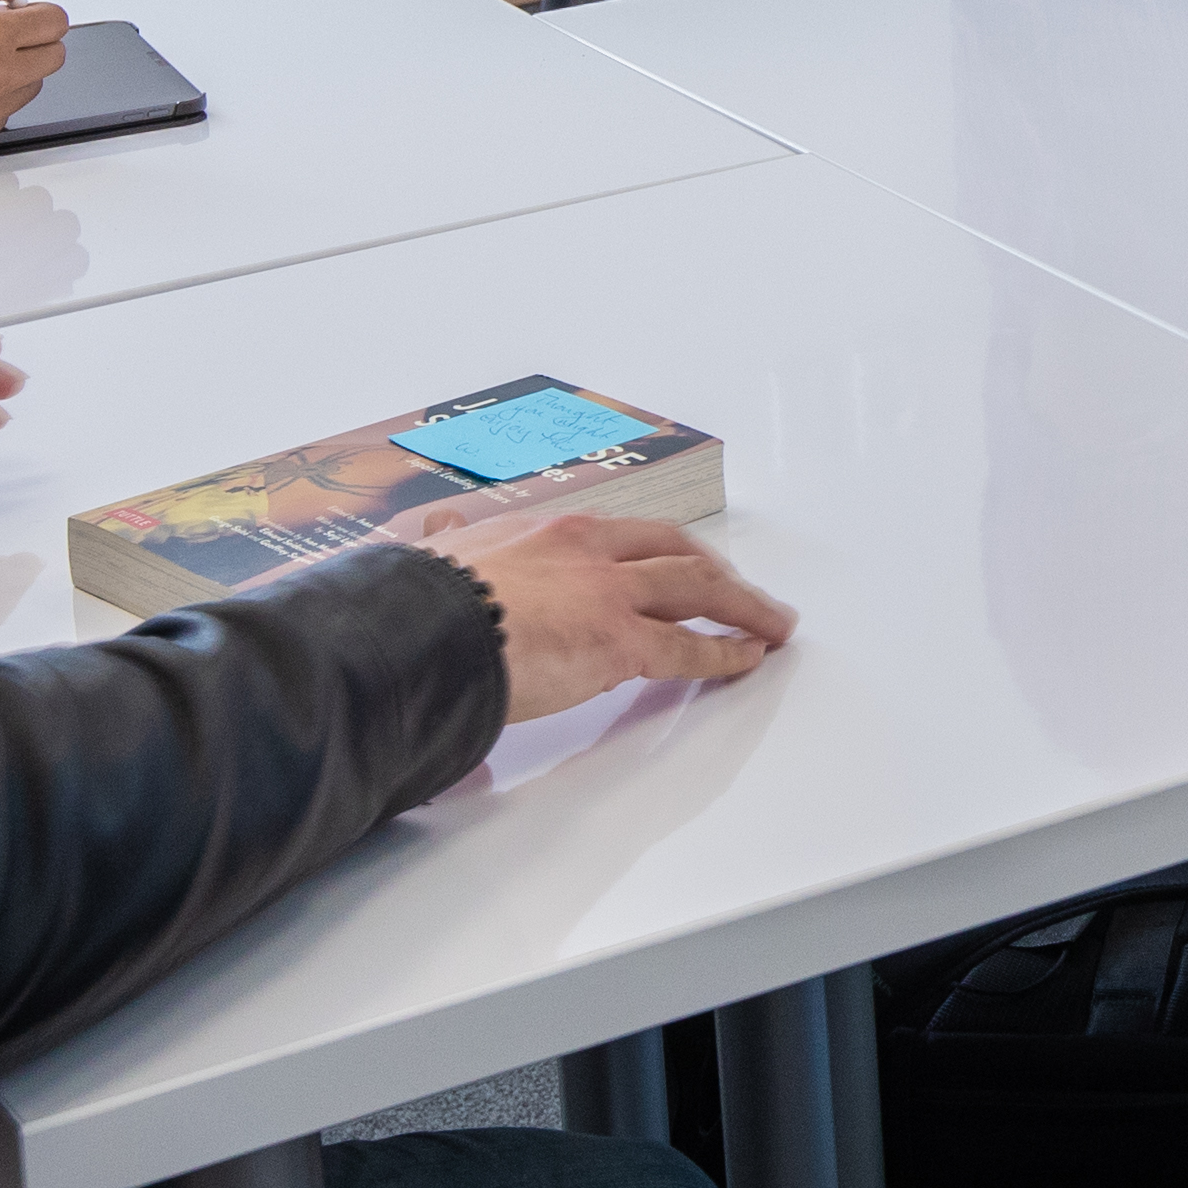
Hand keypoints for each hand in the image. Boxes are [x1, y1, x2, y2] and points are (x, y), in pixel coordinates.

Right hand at [405, 501, 801, 723]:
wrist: (416, 632)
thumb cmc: (416, 604)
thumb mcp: (435, 553)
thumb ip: (448, 541)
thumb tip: (438, 529)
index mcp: (547, 529)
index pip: (627, 535)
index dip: (664, 551)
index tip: (684, 564)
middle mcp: (588, 549)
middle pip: (676, 552)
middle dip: (719, 574)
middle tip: (748, 593)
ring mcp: (608, 592)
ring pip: (698, 588)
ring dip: (743, 605)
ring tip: (772, 624)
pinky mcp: (617, 642)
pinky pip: (688, 647)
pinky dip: (725, 652)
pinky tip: (747, 658)